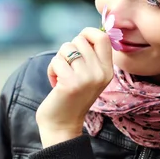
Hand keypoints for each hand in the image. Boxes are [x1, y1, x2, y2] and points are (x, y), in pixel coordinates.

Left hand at [36, 27, 113, 147]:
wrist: (62, 125)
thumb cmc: (72, 96)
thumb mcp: (89, 76)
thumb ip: (91, 56)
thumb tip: (86, 33)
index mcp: (108, 70)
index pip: (103, 38)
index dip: (87, 34)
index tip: (78, 44)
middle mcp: (101, 73)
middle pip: (80, 40)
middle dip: (68, 50)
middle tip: (67, 67)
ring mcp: (87, 78)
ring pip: (67, 48)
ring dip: (58, 60)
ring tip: (61, 76)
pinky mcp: (71, 83)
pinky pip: (56, 60)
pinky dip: (52, 70)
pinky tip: (55, 83)